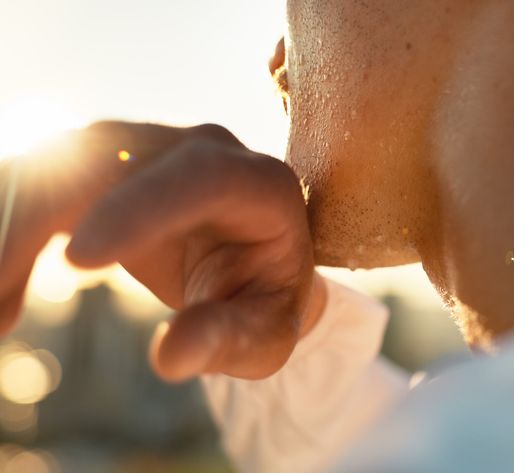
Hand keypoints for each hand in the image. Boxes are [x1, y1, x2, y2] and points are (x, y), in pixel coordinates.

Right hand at [0, 122, 324, 381]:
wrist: (250, 263)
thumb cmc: (261, 299)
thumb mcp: (265, 334)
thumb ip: (229, 341)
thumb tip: (171, 357)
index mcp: (260, 185)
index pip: (200, 176)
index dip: (138, 209)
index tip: (77, 263)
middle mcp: (203, 149)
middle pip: (108, 158)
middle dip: (41, 225)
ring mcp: (151, 145)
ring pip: (61, 161)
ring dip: (13, 230)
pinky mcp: (109, 159)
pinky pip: (44, 180)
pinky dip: (12, 230)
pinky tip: (3, 298)